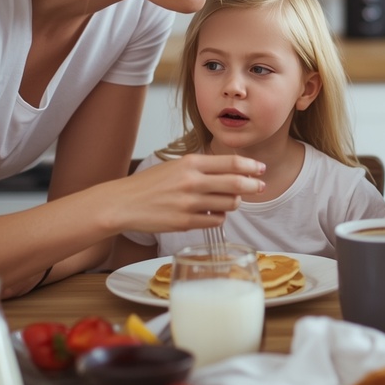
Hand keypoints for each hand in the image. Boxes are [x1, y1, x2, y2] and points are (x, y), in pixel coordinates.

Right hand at [112, 153, 265, 233]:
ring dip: (234, 202)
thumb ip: (202, 167)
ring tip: (229, 201)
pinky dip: (220, 217)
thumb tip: (232, 171)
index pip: (231, 162)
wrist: (123, 203)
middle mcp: (191, 181)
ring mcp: (189, 203)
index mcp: (190, 162)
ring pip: (229, 204)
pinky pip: (216, 220)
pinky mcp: (185, 222)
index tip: (261, 169)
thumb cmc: (150, 184)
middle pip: (236, 183)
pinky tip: (213, 213)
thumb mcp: (176, 166)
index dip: (251, 166)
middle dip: (254, 185)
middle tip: (261, 186)